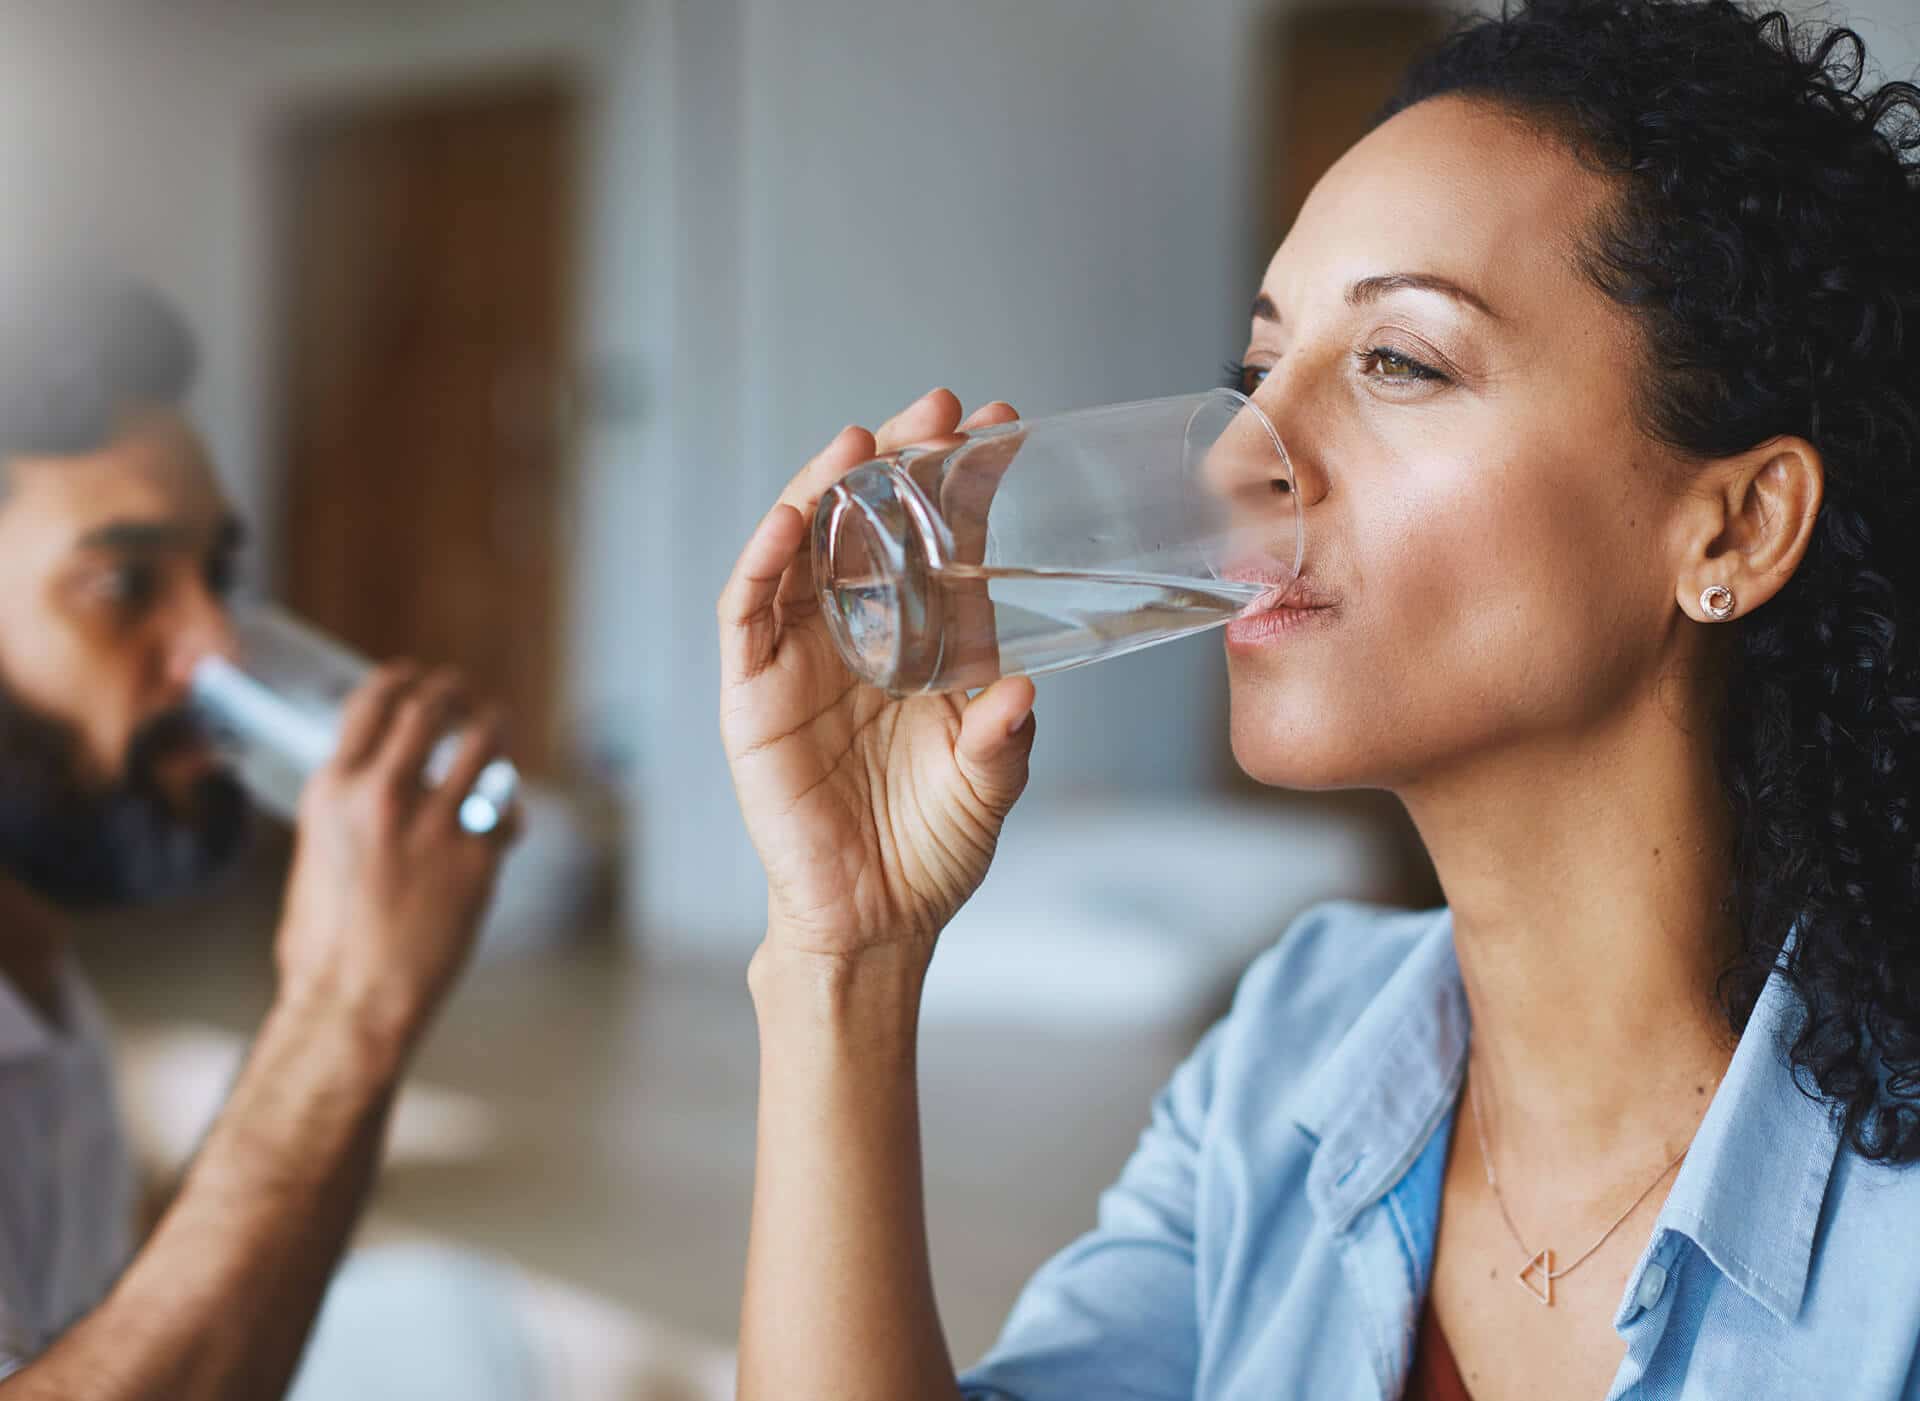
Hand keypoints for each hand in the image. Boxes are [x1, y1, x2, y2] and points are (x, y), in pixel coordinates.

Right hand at [273, 665, 516, 1058]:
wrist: (352, 1001)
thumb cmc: (326, 944)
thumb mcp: (318, 853)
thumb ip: (349, 808)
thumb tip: (377, 782)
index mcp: (333, 791)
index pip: (372, 702)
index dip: (402, 680)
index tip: (417, 677)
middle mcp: (383, 795)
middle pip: (432, 707)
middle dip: (453, 693)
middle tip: (465, 696)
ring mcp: (435, 823)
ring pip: (483, 743)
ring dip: (494, 728)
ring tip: (496, 726)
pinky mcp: (478, 857)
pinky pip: (505, 812)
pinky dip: (506, 814)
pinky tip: (502, 823)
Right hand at [719, 389, 1038, 969]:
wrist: (873, 923)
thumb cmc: (931, 850)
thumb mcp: (987, 786)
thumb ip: (1004, 738)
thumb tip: (1020, 689)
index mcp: (921, 644)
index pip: (940, 543)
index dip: (964, 484)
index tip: (1002, 427)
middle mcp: (858, 635)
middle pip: (868, 525)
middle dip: (898, 461)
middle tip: (939, 408)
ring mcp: (799, 659)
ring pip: (802, 551)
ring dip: (824, 490)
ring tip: (860, 442)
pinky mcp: (751, 694)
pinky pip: (747, 614)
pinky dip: (762, 560)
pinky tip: (788, 518)